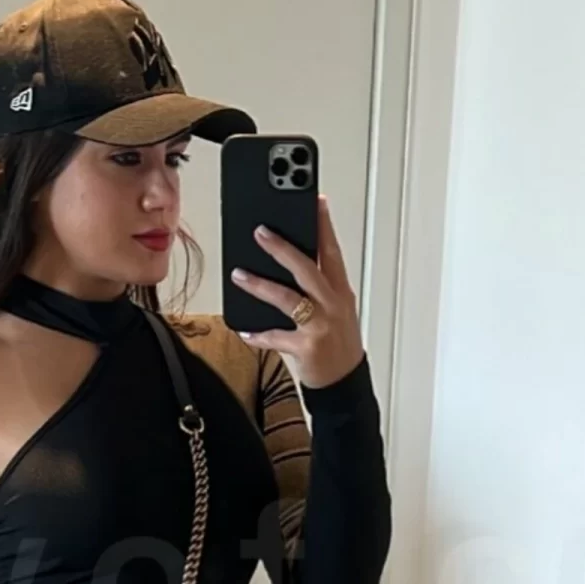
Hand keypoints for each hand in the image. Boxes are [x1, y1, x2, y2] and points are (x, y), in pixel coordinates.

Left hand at [229, 194, 364, 389]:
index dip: (324, 226)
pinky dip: (259, 334)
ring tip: (239, 274)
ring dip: (260, 285)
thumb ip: (317, 284)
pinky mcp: (307, 347)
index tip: (315, 202)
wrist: (345, 382)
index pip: (332, 251)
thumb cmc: (337, 341)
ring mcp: (320, 325)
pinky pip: (276, 337)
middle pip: (307, 268)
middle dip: (283, 248)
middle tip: (260, 232)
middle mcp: (332, 304)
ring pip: (287, 298)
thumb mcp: (335, 307)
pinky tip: (244, 330)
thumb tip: (287, 260)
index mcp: (339, 290)